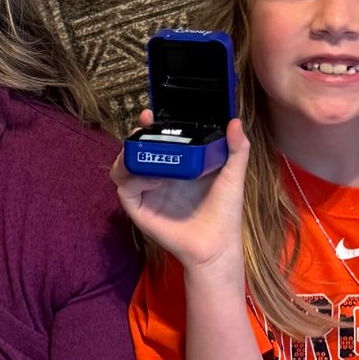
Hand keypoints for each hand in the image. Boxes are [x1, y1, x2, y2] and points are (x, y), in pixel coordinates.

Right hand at [111, 115, 250, 272]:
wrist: (216, 244)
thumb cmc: (224, 212)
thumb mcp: (232, 175)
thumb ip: (237, 148)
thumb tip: (235, 121)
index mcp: (175, 166)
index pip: (154, 142)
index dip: (148, 127)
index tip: (150, 115)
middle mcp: (156, 177)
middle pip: (133, 152)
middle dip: (134, 139)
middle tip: (142, 130)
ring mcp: (145, 193)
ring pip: (121, 169)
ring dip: (129, 157)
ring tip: (146, 155)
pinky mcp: (138, 209)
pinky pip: (126, 190)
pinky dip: (135, 180)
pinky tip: (155, 179)